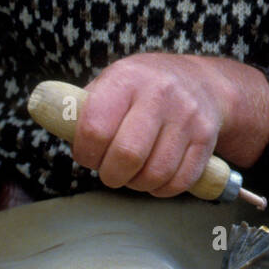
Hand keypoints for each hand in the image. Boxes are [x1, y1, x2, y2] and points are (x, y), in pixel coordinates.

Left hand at [72, 52, 233, 197]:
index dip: (85, 153)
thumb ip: (86, 108)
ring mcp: (187, 117)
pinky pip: (180, 181)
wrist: (201, 83)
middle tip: (110, 172)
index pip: (95, 128)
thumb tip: (62, 131)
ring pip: (155, 173)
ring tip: (133, 174)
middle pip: (127, 155)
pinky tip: (155, 177)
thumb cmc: (144, 88)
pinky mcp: (206, 139)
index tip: (87, 157)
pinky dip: (162, 189)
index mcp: (126, 79)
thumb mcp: (113, 82)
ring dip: (137, 184)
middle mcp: (160, 94)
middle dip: (111, 175)